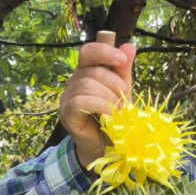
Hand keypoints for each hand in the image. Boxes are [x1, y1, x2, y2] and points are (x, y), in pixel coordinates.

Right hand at [60, 40, 136, 168]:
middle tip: (124, 102)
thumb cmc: (114, 118)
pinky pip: (82, 100)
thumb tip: (129, 46)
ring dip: (110, 98)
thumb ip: (123, 70)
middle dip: (115, 85)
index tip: (123, 60)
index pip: (89, 51)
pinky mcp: (66, 113)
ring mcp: (66, 97)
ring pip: (88, 85)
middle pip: (93, 71)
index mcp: (85, 72)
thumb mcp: (122, 91)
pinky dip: (100, 106)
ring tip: (119, 112)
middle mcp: (73, 82)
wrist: (106, 147)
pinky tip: (109, 116)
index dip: (105, 52)